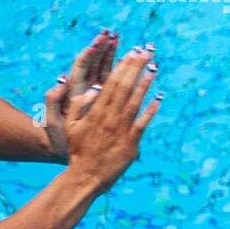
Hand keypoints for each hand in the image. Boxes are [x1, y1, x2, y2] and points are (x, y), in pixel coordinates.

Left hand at [42, 30, 118, 160]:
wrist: (60, 148)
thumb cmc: (55, 135)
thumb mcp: (51, 119)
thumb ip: (53, 99)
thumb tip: (62, 78)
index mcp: (73, 90)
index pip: (82, 65)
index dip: (90, 53)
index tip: (99, 41)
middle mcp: (85, 88)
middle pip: (96, 63)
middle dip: (105, 48)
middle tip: (115, 34)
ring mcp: (96, 94)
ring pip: (108, 71)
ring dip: (117, 57)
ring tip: (129, 45)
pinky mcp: (105, 102)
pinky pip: (117, 85)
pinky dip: (126, 76)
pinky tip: (140, 68)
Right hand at [63, 44, 160, 192]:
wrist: (85, 176)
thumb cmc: (77, 150)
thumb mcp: (70, 125)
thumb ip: (79, 105)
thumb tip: (95, 88)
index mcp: (95, 112)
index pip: (111, 83)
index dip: (123, 66)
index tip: (131, 53)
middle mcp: (109, 117)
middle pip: (125, 87)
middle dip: (137, 67)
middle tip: (147, 52)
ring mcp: (121, 130)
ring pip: (136, 101)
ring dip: (146, 83)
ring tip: (155, 67)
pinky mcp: (131, 142)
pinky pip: (143, 123)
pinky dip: (151, 109)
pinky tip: (159, 97)